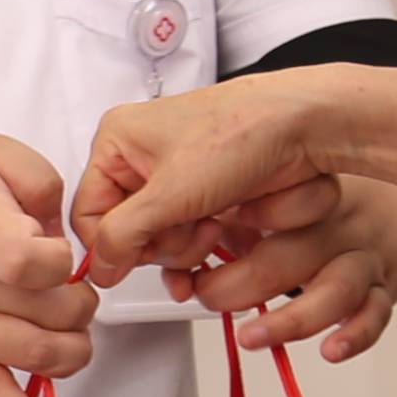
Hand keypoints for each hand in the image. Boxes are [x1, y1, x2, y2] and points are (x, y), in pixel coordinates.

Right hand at [0, 135, 93, 396]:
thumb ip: (35, 176)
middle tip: (73, 292)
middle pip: (49, 313)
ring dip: (72, 348)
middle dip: (81, 304)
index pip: (29, 261)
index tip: (56, 252)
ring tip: (69, 330)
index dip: (60, 261)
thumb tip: (62, 233)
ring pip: (34, 354)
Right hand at [75, 72, 340, 285]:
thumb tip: (99, 271)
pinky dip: (209, 244)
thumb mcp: (170, 193)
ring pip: (164, 240)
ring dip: (192, 244)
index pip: (89, 215)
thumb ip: (124, 236)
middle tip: (194, 226)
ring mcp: (178, 176)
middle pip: (130, 232)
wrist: (307, 126)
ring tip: (217, 221)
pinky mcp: (208, 192)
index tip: (143, 256)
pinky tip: (225, 237)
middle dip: (166, 242)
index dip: (116, 244)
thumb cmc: (243, 133)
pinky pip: (192, 235)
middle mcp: (143, 157)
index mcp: (116, 141)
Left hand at [176, 178, 396, 360]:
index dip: (215, 234)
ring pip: (337, 286)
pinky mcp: (385, 288)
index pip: (255, 209)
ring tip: (253, 336)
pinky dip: (356, 334)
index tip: (187, 256)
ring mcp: (361, 257)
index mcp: (298, 198)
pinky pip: (378, 312)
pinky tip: (331, 349)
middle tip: (208, 298)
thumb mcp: (269, 206)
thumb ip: (223, 230)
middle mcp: (332, 226)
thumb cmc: (320, 212)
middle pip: (289, 252)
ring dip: (290, 318)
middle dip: (238, 285)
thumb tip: (174, 271)